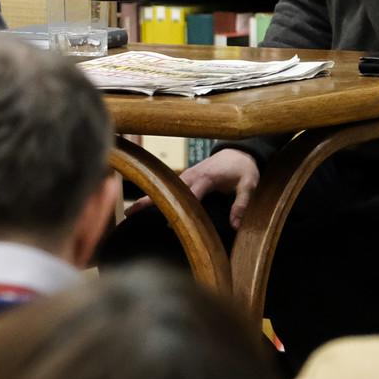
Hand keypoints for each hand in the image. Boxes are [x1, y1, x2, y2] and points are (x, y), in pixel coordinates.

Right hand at [125, 147, 261, 229]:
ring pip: (164, 188)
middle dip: (150, 200)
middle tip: (131, 213)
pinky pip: (168, 188)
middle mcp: (191, 176)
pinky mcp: (184, 179)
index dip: (180, 208)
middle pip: (168, 189)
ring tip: (129, 212)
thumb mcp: (249, 185)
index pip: (190, 195)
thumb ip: (242, 204)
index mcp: (206, 177)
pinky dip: (154, 195)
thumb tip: (235, 225)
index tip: (170, 223)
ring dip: (147, 198)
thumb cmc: (244, 169)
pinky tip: (141, 207)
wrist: (239, 152)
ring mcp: (186, 176)